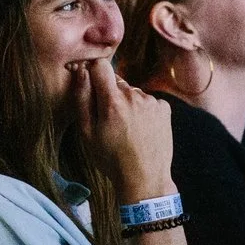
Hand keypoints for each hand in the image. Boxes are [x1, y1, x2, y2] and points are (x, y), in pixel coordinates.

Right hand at [70, 57, 174, 196]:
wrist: (145, 178)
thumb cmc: (111, 159)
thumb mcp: (87, 133)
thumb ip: (82, 98)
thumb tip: (80, 71)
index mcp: (112, 101)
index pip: (100, 66)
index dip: (93, 73)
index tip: (91, 85)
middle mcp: (134, 96)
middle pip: (116, 81)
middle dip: (109, 94)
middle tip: (108, 120)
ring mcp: (151, 101)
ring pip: (132, 92)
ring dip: (126, 103)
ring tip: (126, 129)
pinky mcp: (164, 108)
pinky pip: (147, 101)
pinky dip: (142, 110)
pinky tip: (140, 129)